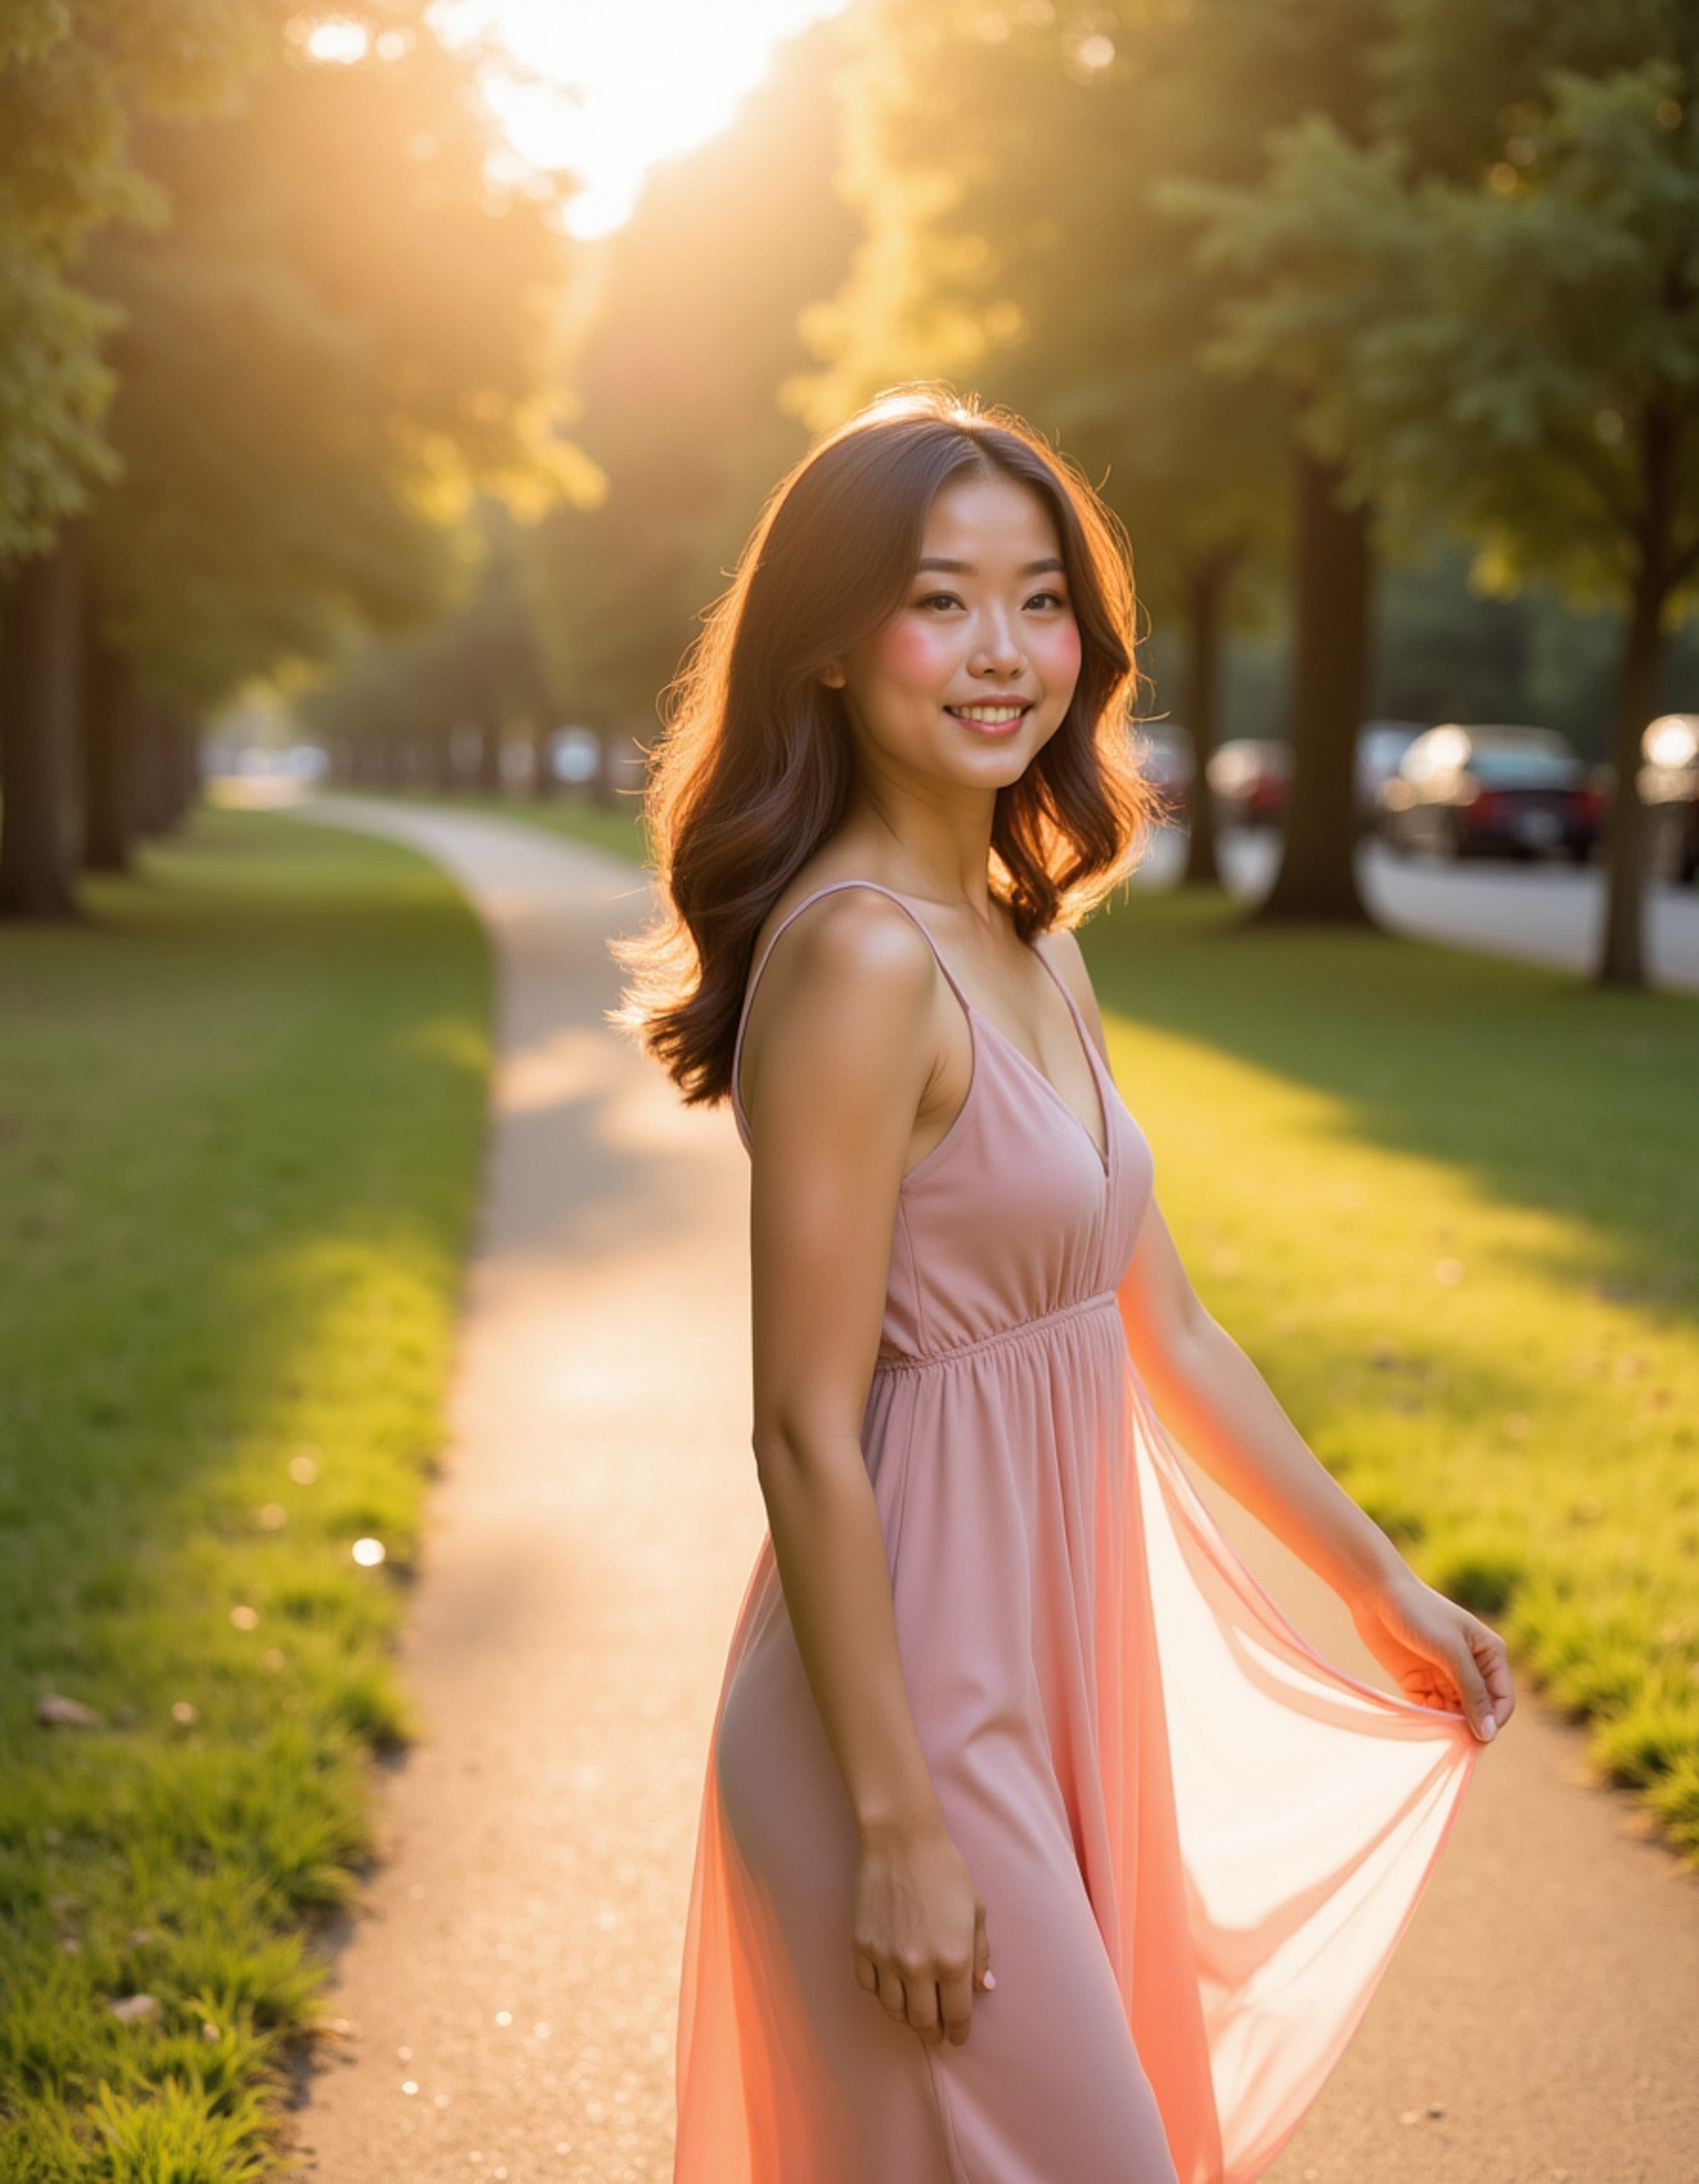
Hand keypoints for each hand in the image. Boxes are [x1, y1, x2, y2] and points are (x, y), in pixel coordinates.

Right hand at [850, 1818, 992, 2046]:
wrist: (901, 1841)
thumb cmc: (946, 1870)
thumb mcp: (976, 1909)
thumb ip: (981, 1953)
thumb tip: (984, 1987)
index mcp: (953, 1960)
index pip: (956, 2014)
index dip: (958, 2031)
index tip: (957, 2037)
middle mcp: (918, 1967)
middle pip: (923, 2020)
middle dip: (932, 2031)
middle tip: (936, 2033)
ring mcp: (886, 1959)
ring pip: (894, 2010)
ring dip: (906, 2017)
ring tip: (913, 2014)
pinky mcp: (862, 1947)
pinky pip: (869, 1987)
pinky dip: (881, 1995)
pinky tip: (890, 1990)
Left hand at [1347, 1568, 1515, 1742]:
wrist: (1375, 1593)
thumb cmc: (1419, 1612)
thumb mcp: (1451, 1650)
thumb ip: (1472, 1690)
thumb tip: (1489, 1732)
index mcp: (1489, 1655)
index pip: (1502, 1701)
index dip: (1492, 1722)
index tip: (1475, 1739)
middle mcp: (1471, 1669)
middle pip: (1478, 1712)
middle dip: (1468, 1728)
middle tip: (1452, 1742)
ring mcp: (1444, 1677)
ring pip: (1455, 1715)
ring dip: (1447, 1728)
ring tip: (1434, 1735)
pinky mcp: (1419, 1683)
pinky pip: (1431, 1711)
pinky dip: (1428, 1721)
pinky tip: (1420, 1727)